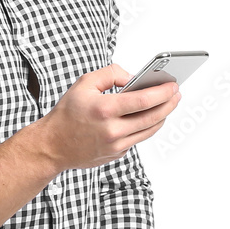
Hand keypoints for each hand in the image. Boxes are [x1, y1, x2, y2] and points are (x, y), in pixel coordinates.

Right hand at [39, 63, 180, 171]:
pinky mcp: (116, 154)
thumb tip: (134, 78)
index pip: (143, 100)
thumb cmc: (67, 113)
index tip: (173, 85)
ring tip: (168, 104)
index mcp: (104, 109)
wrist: (52, 145)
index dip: (163, 92)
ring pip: (149, 130)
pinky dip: (145, 127)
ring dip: (162, 116)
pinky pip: (137, 139)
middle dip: (169, 104)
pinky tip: (148, 117)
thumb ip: (111, 74)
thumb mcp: (84, 83)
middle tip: (177, 94)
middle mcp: (112, 130)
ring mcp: (116, 145)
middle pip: (153, 117)